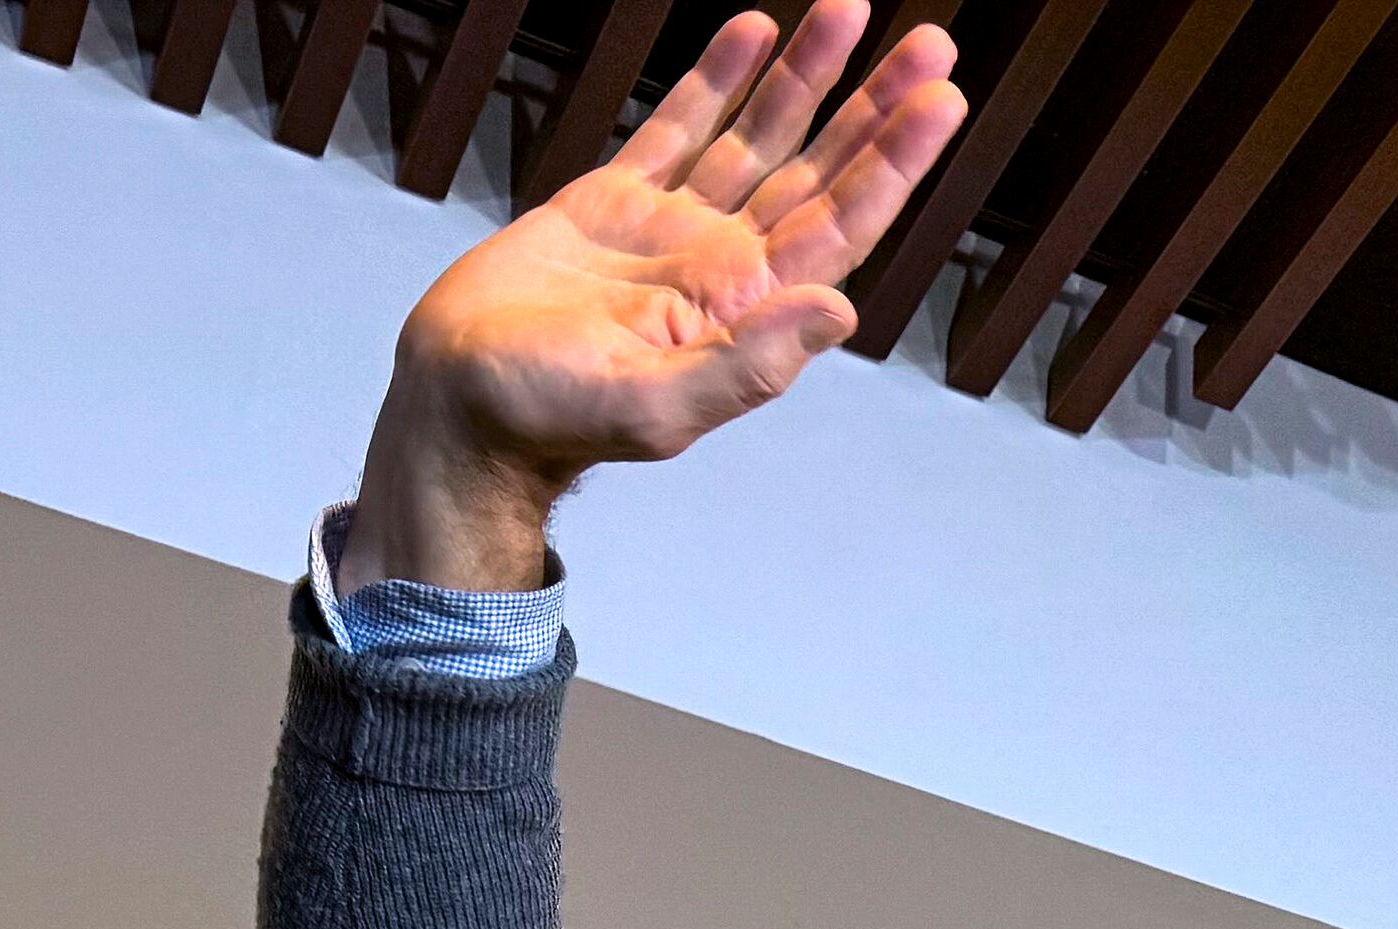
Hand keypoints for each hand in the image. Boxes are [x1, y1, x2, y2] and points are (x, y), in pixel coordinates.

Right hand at [347, 2, 968, 592]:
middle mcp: (724, 263)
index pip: (840, 225)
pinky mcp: (614, 201)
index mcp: (746, 309)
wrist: (460, 401)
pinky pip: (680, 127)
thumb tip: (838, 313)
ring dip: (807, 77)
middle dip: (875, 110)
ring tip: (851, 10)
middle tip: (932, 48)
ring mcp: (673, 227)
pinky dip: (718, 78)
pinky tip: (755, 33)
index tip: (938, 104)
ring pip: (758, 136)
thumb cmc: (549, 419)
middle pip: (818, 170)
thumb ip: (749, 367)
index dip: (892, 164)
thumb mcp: (655, 410)